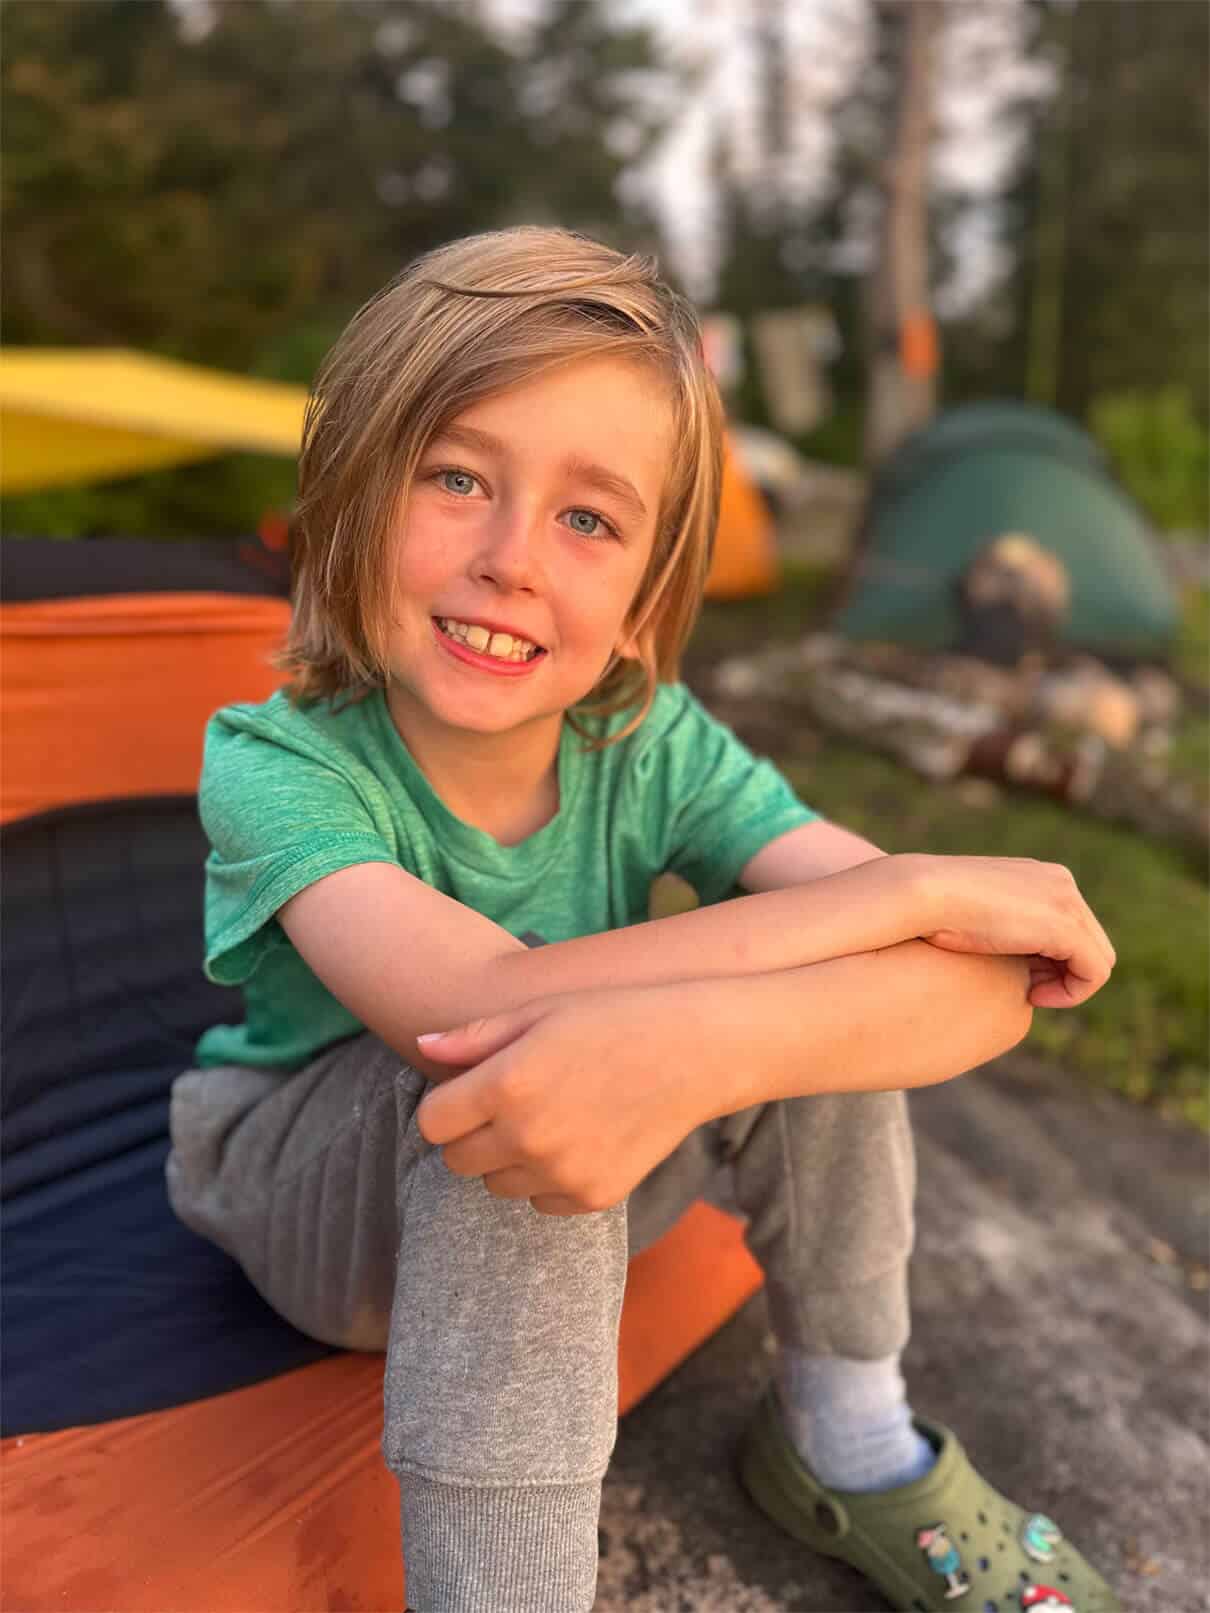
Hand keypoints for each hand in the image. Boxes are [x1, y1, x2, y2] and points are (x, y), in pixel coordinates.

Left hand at [414, 984, 711, 1215]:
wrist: (696, 1051)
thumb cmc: (613, 1018)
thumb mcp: (540, 1012)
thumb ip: (475, 1036)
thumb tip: (422, 1047)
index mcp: (506, 1085)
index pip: (432, 1123)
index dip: (446, 1105)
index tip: (470, 1092)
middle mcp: (527, 1136)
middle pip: (458, 1161)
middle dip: (472, 1135)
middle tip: (509, 1105)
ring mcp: (561, 1172)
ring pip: (497, 1185)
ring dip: (508, 1159)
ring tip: (549, 1118)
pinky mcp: (592, 1197)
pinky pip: (541, 1202)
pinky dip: (547, 1179)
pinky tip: (578, 1139)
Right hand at [914, 854, 1114, 1007]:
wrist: (921, 894)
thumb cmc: (929, 909)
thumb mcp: (969, 915)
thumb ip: (995, 927)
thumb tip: (1002, 951)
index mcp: (1039, 875)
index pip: (1068, 925)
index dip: (1050, 960)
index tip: (1019, 979)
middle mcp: (1060, 881)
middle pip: (1090, 940)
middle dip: (1063, 972)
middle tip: (1028, 992)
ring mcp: (1066, 901)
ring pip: (1097, 958)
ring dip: (1068, 984)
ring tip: (1031, 995)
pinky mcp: (1066, 927)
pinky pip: (1094, 972)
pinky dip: (1072, 993)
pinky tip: (1035, 997)